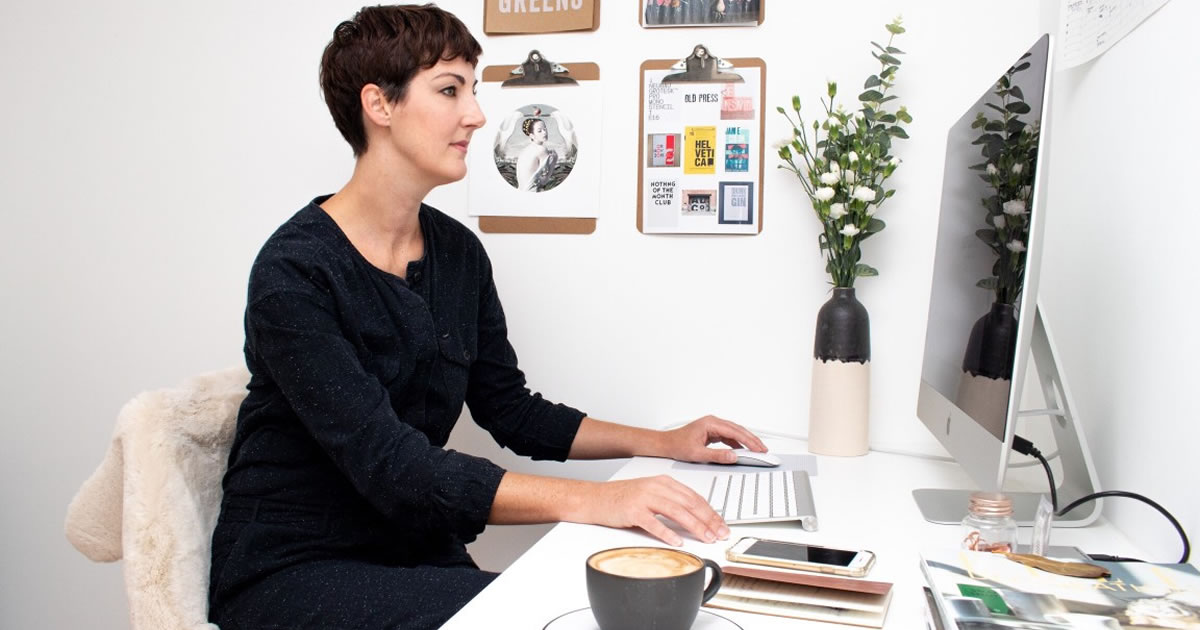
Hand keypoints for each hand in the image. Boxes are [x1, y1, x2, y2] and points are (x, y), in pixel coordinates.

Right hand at [579, 475, 729, 545]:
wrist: (596, 498)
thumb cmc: (622, 498)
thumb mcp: (651, 493)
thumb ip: (672, 501)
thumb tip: (696, 517)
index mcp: (664, 482)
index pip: (694, 497)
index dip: (711, 512)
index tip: (721, 524)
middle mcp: (656, 487)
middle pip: (690, 503)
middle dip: (709, 520)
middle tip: (720, 533)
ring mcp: (644, 498)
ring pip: (677, 512)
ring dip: (695, 526)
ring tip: (706, 538)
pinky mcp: (633, 510)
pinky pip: (654, 523)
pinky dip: (668, 533)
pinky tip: (677, 541)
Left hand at [658, 415, 766, 464]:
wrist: (666, 444)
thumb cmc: (677, 445)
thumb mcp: (698, 454)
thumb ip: (717, 455)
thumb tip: (733, 456)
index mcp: (711, 424)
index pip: (735, 431)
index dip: (749, 440)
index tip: (758, 448)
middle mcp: (713, 422)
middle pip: (738, 430)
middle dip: (752, 440)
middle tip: (763, 450)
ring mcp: (713, 427)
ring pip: (735, 432)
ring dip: (746, 441)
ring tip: (757, 450)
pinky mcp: (713, 432)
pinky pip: (729, 436)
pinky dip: (738, 443)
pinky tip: (743, 450)